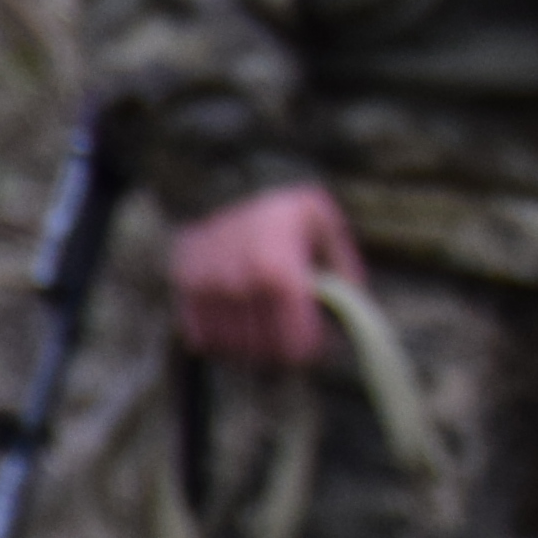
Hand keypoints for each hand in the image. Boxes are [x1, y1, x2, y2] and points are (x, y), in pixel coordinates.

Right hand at [170, 181, 365, 369]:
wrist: (221, 185)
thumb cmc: (282, 210)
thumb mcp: (324, 223)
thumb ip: (343, 264)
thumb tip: (353, 302)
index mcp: (279, 270)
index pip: (295, 344)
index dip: (309, 351)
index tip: (313, 345)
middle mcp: (239, 283)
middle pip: (266, 352)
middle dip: (283, 352)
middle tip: (291, 340)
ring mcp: (207, 288)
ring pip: (235, 350)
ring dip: (253, 349)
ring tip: (265, 331)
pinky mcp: (184, 289)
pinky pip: (205, 339)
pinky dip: (223, 340)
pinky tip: (238, 323)